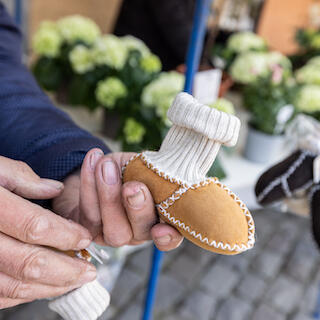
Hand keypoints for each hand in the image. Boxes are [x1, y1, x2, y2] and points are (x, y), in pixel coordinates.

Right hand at [0, 157, 95, 308]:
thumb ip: (23, 178)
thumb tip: (56, 189)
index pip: (35, 227)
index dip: (65, 235)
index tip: (85, 237)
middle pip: (30, 263)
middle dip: (67, 270)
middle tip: (90, 270)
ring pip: (15, 286)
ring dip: (51, 287)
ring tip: (74, 281)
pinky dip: (25, 295)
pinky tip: (44, 287)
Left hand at [53, 149, 183, 250]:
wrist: (107, 170)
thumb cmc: (137, 169)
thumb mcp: (149, 165)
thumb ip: (154, 171)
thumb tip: (155, 167)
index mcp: (163, 220)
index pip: (171, 237)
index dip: (168, 237)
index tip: (160, 229)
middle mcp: (141, 232)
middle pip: (142, 231)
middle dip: (138, 209)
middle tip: (133, 187)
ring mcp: (116, 234)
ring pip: (114, 229)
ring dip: (109, 196)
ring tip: (106, 165)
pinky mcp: (91, 229)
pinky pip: (89, 214)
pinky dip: (89, 184)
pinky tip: (94, 158)